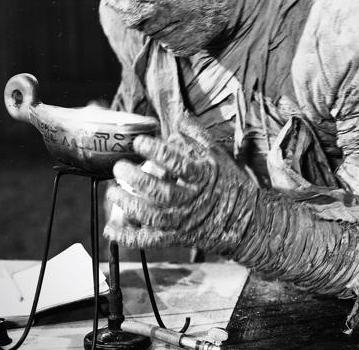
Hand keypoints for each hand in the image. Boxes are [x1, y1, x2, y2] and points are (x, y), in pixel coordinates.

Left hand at [104, 116, 259, 253]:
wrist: (247, 221)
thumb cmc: (229, 184)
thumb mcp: (218, 156)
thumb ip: (198, 136)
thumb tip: (181, 116)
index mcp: (203, 177)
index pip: (179, 164)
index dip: (157, 152)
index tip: (139, 142)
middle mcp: (192, 200)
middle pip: (161, 192)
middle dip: (136, 179)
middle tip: (119, 167)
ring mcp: (183, 221)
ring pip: (152, 216)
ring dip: (129, 205)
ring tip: (113, 191)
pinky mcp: (176, 238)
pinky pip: (149, 241)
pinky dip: (128, 237)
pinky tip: (111, 228)